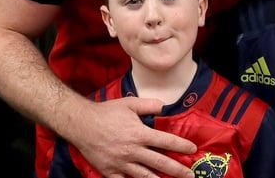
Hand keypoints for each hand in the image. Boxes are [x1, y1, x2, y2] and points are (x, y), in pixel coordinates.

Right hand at [72, 97, 196, 177]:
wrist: (81, 124)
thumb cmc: (106, 112)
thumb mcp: (130, 103)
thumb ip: (150, 105)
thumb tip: (165, 107)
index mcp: (139, 133)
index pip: (166, 141)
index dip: (182, 145)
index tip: (193, 149)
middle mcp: (133, 150)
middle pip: (160, 163)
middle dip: (178, 170)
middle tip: (191, 175)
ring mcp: (121, 163)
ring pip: (145, 176)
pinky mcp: (110, 171)